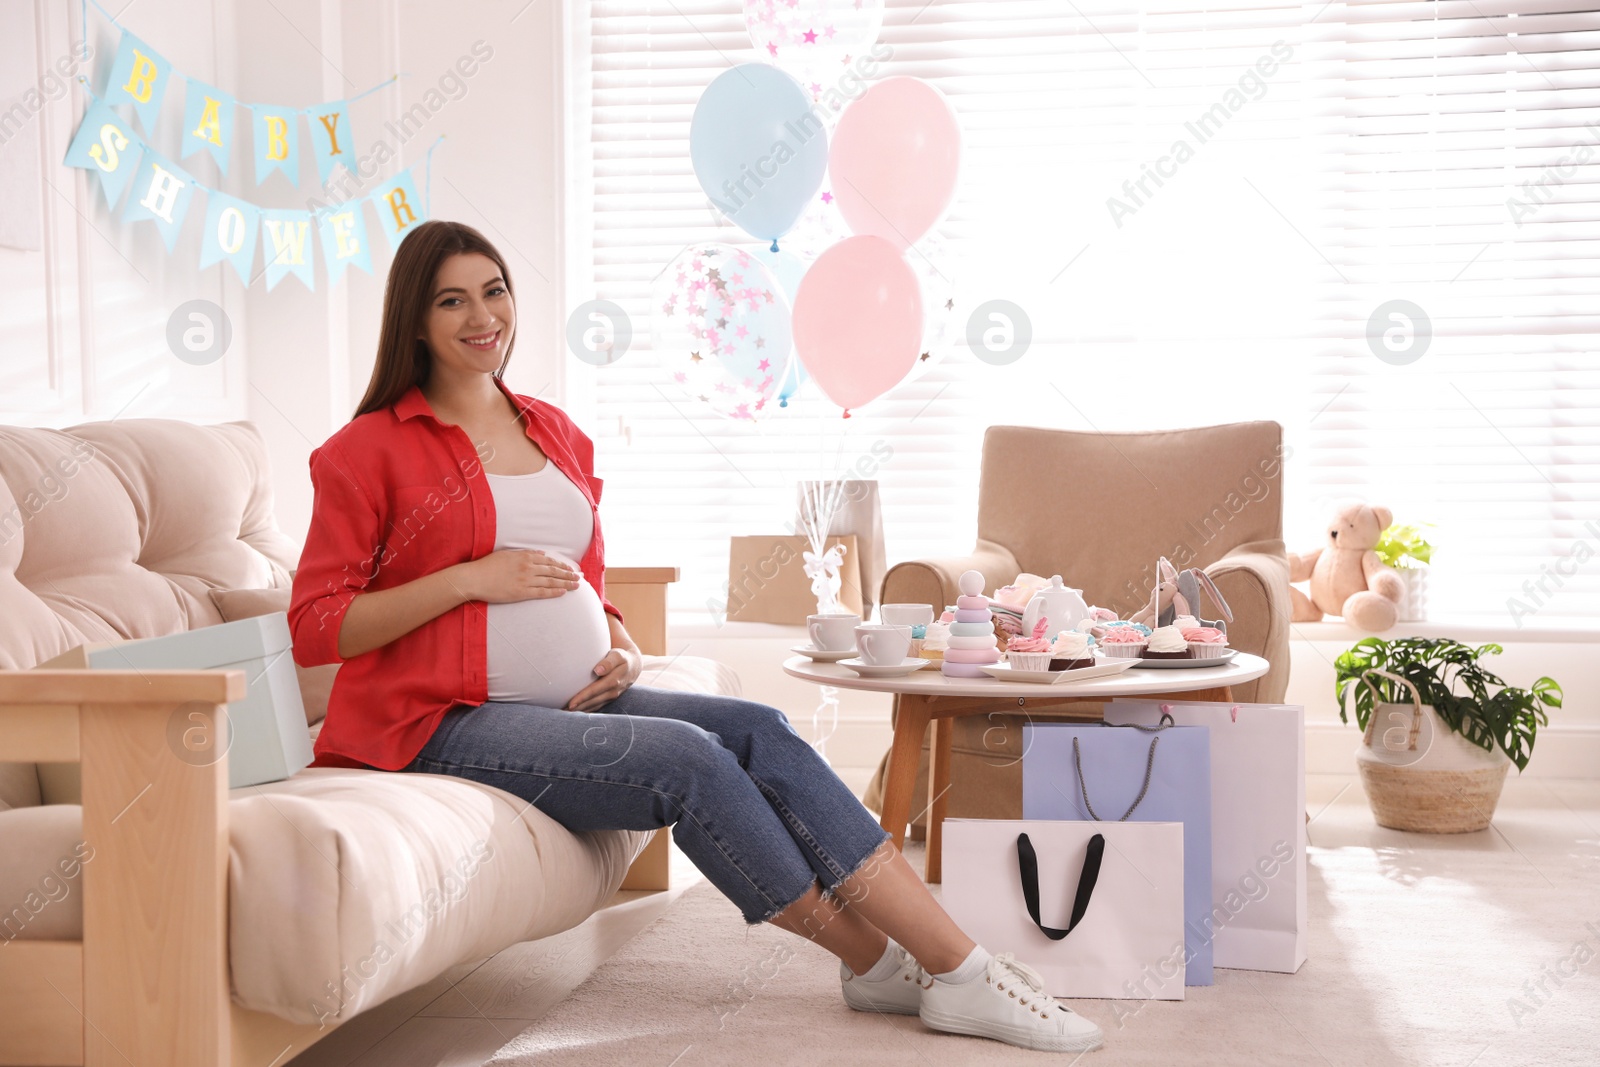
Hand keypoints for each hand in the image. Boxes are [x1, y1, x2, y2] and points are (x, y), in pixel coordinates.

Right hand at [456, 550, 581, 603]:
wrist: (475, 578)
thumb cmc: (488, 566)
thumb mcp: (507, 554)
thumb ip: (525, 553)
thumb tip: (540, 553)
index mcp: (524, 557)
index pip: (549, 561)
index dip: (562, 565)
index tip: (571, 568)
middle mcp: (528, 567)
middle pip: (553, 570)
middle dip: (568, 574)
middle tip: (579, 577)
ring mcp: (525, 580)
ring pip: (551, 581)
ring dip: (565, 583)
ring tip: (576, 585)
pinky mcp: (521, 592)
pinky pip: (542, 592)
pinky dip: (554, 592)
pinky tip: (563, 592)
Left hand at [567, 647, 641, 711]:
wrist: (633, 666)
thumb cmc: (621, 658)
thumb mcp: (618, 656)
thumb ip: (608, 662)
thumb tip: (598, 670)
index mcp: (614, 680)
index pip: (595, 690)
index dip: (583, 697)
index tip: (571, 703)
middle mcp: (613, 691)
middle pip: (593, 701)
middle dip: (578, 707)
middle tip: (562, 712)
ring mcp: (612, 697)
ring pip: (594, 706)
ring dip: (581, 711)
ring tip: (565, 714)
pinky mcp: (609, 699)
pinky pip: (597, 707)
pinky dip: (586, 710)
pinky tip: (576, 712)